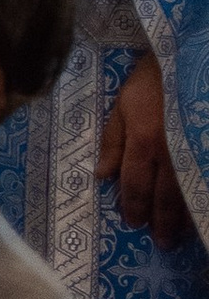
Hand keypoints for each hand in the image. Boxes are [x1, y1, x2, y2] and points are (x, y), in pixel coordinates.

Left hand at [98, 49, 193, 249]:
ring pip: (189, 194)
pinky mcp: (207, 149)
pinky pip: (204, 180)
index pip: (134, 184)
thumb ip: (112, 140)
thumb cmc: (153, 79)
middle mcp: (171, 152)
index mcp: (143, 141)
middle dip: (160, 221)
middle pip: (164, 197)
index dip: (132, 205)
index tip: (132, 223)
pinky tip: (201, 212)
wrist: (192, 56)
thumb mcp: (124, 103)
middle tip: (160, 242)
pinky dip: (202, 199)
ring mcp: (195, 152)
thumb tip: (101, 176)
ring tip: (180, 235)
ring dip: (183, 218)